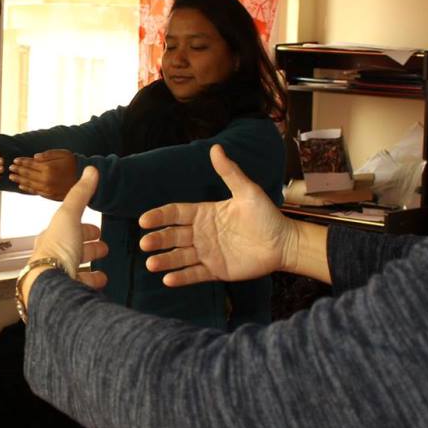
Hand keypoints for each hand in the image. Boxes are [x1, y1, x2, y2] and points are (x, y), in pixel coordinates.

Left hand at [9, 149, 78, 200]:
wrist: (84, 178)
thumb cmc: (73, 163)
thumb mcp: (62, 153)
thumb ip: (48, 155)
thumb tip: (34, 157)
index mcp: (48, 168)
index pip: (30, 164)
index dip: (22, 162)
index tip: (14, 160)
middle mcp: (46, 179)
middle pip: (28, 174)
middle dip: (18, 170)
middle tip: (9, 168)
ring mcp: (47, 188)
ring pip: (29, 184)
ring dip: (19, 180)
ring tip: (12, 177)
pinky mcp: (50, 195)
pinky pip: (35, 192)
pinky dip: (27, 189)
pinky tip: (21, 186)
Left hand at [19, 167, 109, 316]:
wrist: (50, 286)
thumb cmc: (58, 249)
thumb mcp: (69, 215)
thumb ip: (80, 194)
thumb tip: (91, 169)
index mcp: (50, 238)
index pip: (67, 229)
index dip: (82, 227)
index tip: (97, 229)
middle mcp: (51, 257)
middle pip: (72, 250)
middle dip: (88, 247)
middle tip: (104, 247)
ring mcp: (58, 277)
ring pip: (76, 269)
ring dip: (90, 266)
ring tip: (104, 266)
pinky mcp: (66, 293)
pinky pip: (81, 287)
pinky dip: (92, 282)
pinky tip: (102, 280)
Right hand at [138, 144, 295, 285]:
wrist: (284, 243)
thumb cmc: (266, 216)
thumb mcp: (247, 191)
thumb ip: (229, 172)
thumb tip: (216, 147)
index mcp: (204, 213)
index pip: (175, 213)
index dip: (159, 216)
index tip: (144, 220)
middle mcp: (201, 233)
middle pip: (173, 236)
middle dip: (158, 239)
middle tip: (145, 243)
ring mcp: (207, 253)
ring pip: (180, 257)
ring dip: (165, 260)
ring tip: (151, 264)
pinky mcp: (216, 270)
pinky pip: (195, 274)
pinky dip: (182, 277)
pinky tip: (168, 279)